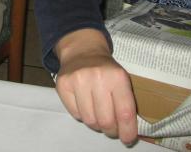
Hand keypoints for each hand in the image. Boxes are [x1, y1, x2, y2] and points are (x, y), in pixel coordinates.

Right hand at [54, 29, 137, 144]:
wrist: (83, 51)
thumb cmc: (106, 70)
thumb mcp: (122, 81)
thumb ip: (126, 104)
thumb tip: (128, 132)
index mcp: (117, 77)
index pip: (124, 112)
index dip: (127, 130)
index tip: (128, 138)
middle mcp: (97, 77)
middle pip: (106, 121)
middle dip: (111, 130)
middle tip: (112, 129)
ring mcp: (78, 80)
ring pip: (89, 120)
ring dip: (96, 124)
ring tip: (98, 116)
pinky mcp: (63, 84)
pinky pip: (75, 114)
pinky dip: (82, 115)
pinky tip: (86, 105)